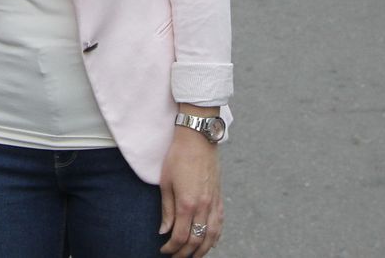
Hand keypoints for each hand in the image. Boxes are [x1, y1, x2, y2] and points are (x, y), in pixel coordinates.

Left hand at [158, 126, 222, 255]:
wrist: (198, 138)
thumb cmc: (178, 157)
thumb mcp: (166, 183)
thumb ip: (167, 210)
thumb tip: (164, 231)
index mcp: (187, 203)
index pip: (180, 236)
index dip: (172, 247)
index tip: (164, 250)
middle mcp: (203, 206)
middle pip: (197, 240)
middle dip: (185, 253)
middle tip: (176, 257)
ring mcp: (214, 202)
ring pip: (212, 235)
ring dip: (203, 249)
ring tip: (194, 256)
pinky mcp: (219, 197)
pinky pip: (220, 223)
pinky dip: (215, 236)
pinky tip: (210, 242)